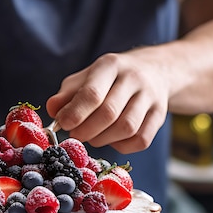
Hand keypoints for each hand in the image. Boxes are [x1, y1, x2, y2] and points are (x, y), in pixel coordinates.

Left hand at [46, 49, 169, 153]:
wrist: (154, 70)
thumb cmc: (110, 78)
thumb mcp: (86, 78)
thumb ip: (67, 94)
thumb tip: (52, 111)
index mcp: (111, 65)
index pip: (92, 93)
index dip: (75, 113)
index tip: (63, 125)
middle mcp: (134, 78)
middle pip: (109, 113)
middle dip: (87, 130)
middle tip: (75, 135)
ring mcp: (151, 97)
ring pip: (126, 128)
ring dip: (103, 139)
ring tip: (92, 136)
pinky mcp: (160, 115)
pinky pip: (141, 140)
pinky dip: (122, 146)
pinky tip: (112, 139)